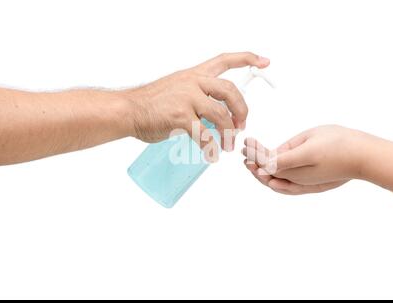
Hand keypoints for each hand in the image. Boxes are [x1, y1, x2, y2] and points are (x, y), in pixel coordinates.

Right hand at [122, 52, 269, 158]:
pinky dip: (211, 148)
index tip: (264, 61)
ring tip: (228, 145)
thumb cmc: (151, 102)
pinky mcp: (180, 117)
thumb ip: (197, 95)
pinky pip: (204, 135)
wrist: (128, 110)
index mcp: (194, 74)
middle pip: (230, 92)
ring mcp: (186, 99)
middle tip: (241, 126)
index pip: (225, 60)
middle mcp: (193, 82)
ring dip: (229, 133)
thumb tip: (217, 115)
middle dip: (242, 110)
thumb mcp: (177, 87)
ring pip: (221, 116)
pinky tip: (211, 154)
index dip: (247, 59)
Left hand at [242, 125, 367, 194]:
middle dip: (254, 163)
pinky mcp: (313, 187)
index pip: (266, 161)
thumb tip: (267, 160)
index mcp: (294, 165)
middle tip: (246, 153)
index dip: (254, 152)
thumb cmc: (339, 143)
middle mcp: (298, 179)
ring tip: (252, 165)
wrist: (364, 156)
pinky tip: (271, 180)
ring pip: (277, 183)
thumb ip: (286, 152)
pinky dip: (276, 185)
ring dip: (262, 174)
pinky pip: (288, 189)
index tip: (247, 141)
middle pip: (268, 174)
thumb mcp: (309, 141)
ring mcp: (306, 185)